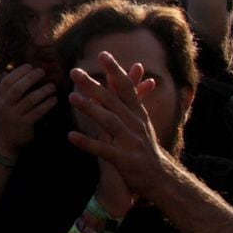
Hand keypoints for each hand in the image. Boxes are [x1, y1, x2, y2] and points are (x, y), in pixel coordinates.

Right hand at [0, 64, 55, 158]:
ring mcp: (14, 116)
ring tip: (52, 86)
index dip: (19, 72)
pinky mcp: (24, 125)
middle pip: (17, 88)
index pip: (7, 81)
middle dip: (30, 78)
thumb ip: (5, 91)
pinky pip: (37, 112)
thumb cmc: (4, 120)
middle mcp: (4, 106)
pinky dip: (47, 104)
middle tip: (42, 72)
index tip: (30, 66)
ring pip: (29, 99)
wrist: (1, 143)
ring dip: (42, 91)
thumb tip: (13, 72)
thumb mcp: (0, 105)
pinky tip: (54, 100)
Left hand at [67, 52, 174, 213]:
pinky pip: (103, 150)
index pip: (126, 87)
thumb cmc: (145, 147)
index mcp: (137, 113)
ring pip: (108, 121)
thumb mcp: (139, 121)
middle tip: (75, 71)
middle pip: (112, 100)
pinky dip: (87, 142)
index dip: (115, 70)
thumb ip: (128, 100)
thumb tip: (120, 78)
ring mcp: (130, 142)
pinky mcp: (124, 160)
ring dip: (90, 109)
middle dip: (93, 85)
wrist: (161, 179)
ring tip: (71, 98)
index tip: (102, 54)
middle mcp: (135, 124)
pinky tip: (71, 136)